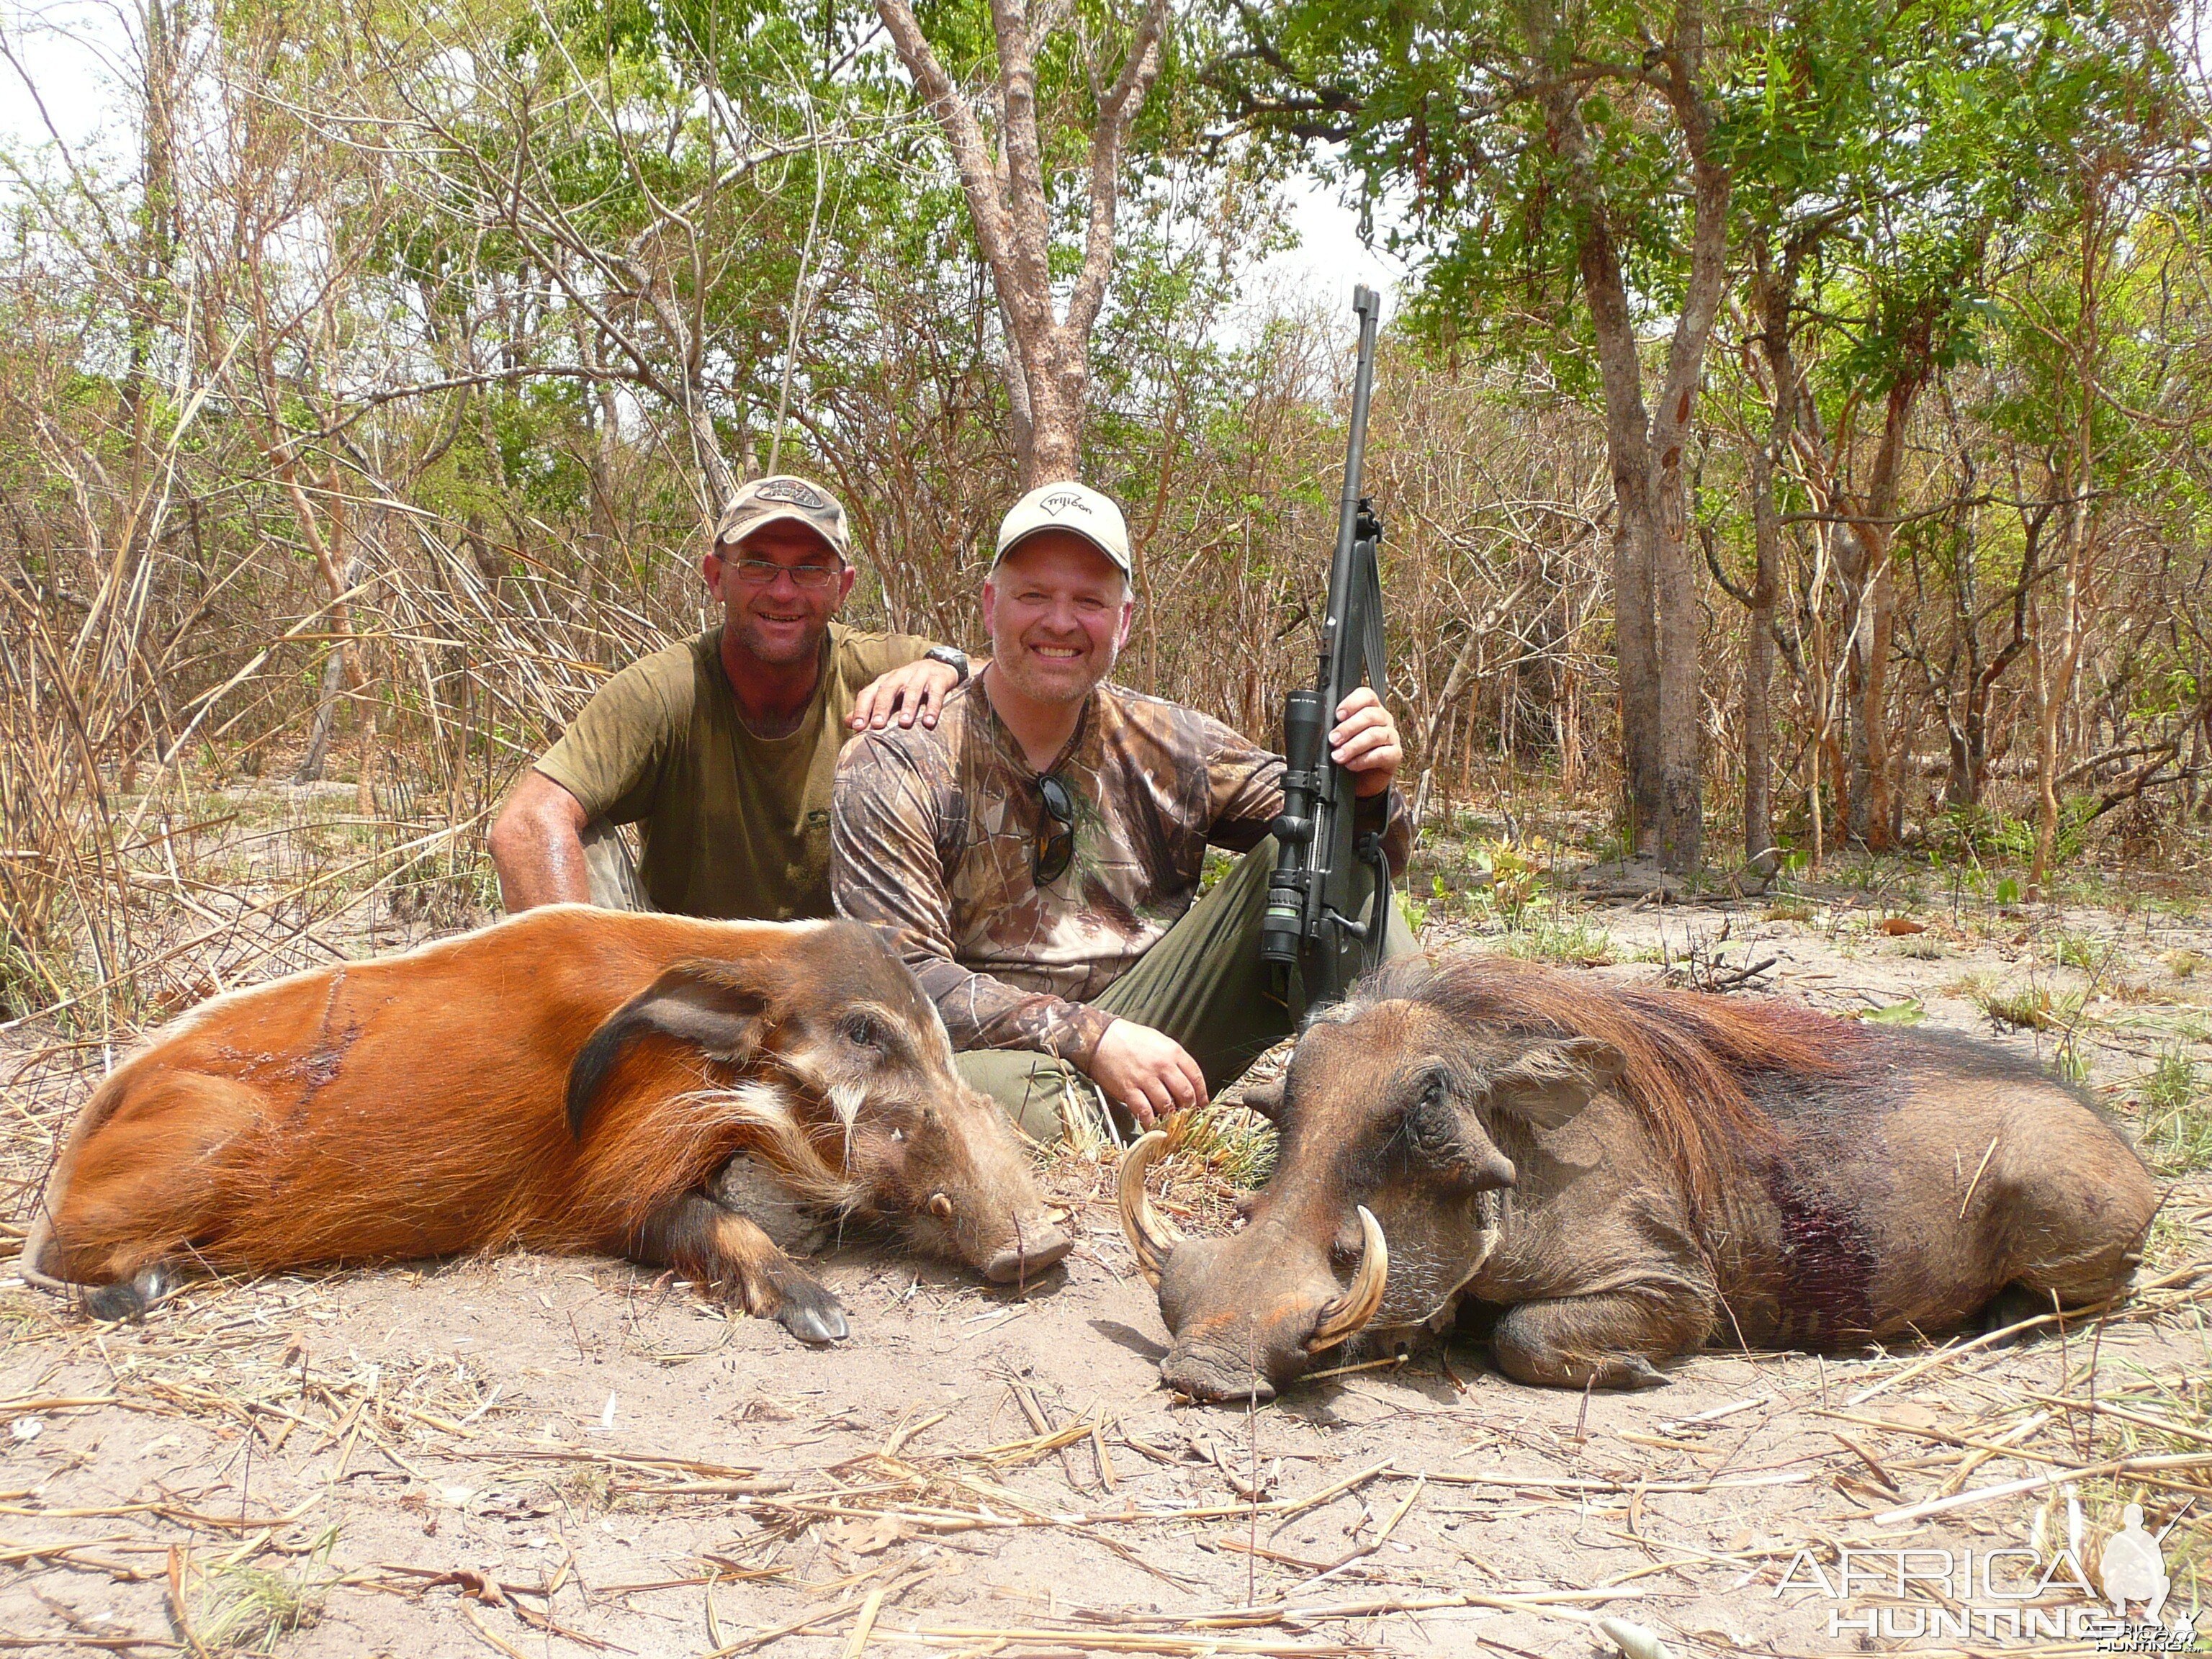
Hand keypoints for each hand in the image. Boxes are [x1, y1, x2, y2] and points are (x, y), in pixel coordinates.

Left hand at [847, 657, 961, 731]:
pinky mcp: (938, 679)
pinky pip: (935, 693)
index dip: (862, 709)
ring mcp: (920, 676)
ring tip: (905, 724)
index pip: (868, 693)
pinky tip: (929, 722)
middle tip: (878, 725)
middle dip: (882, 707)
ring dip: (908, 707)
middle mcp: (900, 676)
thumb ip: (870, 708)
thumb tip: (848, 723)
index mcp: (885, 681)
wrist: (941, 668)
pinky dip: (933, 707)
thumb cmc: (910, 686)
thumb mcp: (890, 695)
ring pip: (912, 690)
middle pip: (888, 689)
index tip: (858, 727)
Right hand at [1088, 1019, 1207, 1128]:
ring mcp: (1145, 1079)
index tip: (1202, 1105)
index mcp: (1173, 1052)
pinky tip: (1153, 1127)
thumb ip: (1174, 1060)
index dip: (1202, 1095)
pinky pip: (1145, 1112)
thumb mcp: (1159, 1042)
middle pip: (1185, 1094)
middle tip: (1188, 1116)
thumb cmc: (1131, 1039)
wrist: (1101, 1038)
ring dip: (1171, 1117)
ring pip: (1167, 1105)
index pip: (1196, 1077)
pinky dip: (1151, 1123)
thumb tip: (1187, 1081)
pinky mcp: (1129, 1090)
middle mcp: (1162, 1066)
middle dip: (1189, 1109)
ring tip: (1172, 1122)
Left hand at [1330, 685, 1402, 797]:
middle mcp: (1383, 719)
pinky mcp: (1395, 755)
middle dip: (1348, 728)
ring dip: (1353, 746)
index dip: (1352, 703)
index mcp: (1370, 709)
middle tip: (1333, 740)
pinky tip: (1351, 764)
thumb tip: (1320, 726)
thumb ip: (1335, 727)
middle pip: (1370, 715)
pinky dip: (1363, 760)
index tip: (1338, 715)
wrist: (1361, 780)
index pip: (1366, 696)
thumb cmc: (1350, 753)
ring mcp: (1391, 737)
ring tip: (1338, 756)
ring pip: (1375, 735)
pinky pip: (1382, 754)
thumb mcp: (1341, 737)